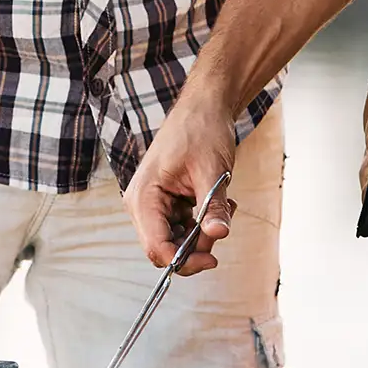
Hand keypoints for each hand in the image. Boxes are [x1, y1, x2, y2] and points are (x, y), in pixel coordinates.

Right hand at [122, 95, 240, 275]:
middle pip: (166, 249)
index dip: (184, 260)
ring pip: (178, 241)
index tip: (213, 258)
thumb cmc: (202, 130)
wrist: (204, 107)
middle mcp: (142, 205)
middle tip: (223, 222)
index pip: (156, 247)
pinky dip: (204, 221)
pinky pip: (184, 227)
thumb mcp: (212, 170)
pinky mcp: (167, 203)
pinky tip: (219, 200)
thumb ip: (213, 205)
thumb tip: (219, 234)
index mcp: (143, 197)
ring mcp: (154, 205)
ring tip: (224, 204)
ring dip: (204, 231)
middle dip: (198, 245)